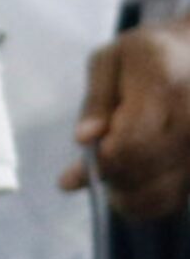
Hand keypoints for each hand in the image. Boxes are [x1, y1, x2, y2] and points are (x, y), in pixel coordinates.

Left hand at [60, 19, 189, 220]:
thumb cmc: (143, 57)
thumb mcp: (108, 62)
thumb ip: (96, 101)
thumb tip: (83, 140)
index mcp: (161, 83)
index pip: (132, 141)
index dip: (104, 159)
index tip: (84, 157)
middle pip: (145, 170)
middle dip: (111, 175)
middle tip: (94, 165)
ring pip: (163, 194)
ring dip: (128, 194)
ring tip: (112, 172)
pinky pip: (175, 198)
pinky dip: (149, 200)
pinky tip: (133, 182)